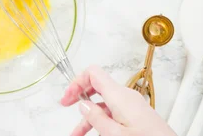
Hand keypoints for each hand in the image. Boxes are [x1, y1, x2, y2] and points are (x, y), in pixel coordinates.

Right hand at [60, 65, 175, 135]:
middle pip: (96, 89)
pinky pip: (113, 112)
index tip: (68, 98)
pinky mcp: (136, 114)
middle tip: (66, 107)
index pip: (93, 73)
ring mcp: (132, 105)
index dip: (77, 82)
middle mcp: (126, 96)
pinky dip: (101, 120)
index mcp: (120, 95)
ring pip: (103, 105)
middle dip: (80, 99)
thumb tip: (83, 105)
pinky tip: (95, 133)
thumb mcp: (114, 133)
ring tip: (77, 134)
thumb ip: (96, 118)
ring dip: (88, 117)